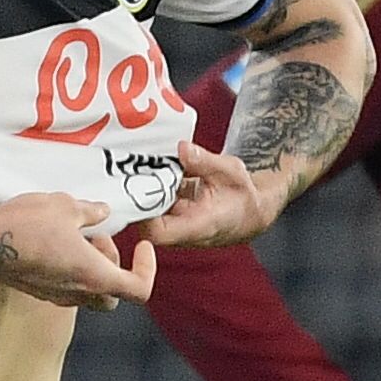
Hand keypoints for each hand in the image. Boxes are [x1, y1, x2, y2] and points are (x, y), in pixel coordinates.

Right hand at [0, 193, 152, 309]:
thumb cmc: (27, 226)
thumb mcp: (66, 207)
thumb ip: (90, 212)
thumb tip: (103, 212)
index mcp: (94, 276)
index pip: (139, 289)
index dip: (147, 269)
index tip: (141, 246)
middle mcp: (78, 293)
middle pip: (114, 294)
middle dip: (115, 266)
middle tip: (99, 237)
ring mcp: (56, 295)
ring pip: (90, 290)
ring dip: (92, 264)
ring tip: (76, 233)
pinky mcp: (39, 290)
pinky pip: (68, 285)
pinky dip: (73, 266)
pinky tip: (57, 239)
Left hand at [139, 140, 281, 248]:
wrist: (252, 211)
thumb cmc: (243, 196)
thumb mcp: (230, 171)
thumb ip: (205, 161)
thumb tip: (182, 148)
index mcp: (198, 225)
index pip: (158, 232)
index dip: (141, 213)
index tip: (135, 186)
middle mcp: (183, 230)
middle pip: (145, 221)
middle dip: (136, 195)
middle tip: (128, 166)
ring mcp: (176, 224)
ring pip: (148, 211)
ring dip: (143, 189)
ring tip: (137, 162)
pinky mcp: (172, 215)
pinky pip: (155, 203)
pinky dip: (152, 186)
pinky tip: (150, 167)